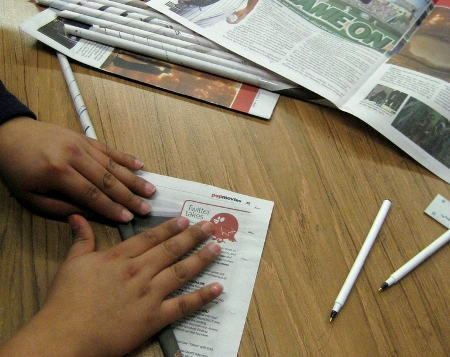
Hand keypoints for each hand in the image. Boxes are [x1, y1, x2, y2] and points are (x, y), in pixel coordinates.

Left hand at [0, 118, 155, 221]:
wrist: (9, 134)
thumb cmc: (18, 170)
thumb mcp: (32, 197)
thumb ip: (64, 207)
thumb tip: (93, 214)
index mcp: (57, 172)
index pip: (91, 195)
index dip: (111, 208)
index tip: (128, 218)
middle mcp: (73, 155)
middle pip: (107, 180)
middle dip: (129, 196)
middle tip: (147, 208)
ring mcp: (81, 143)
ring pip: (112, 165)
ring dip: (133, 179)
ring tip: (150, 190)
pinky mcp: (84, 137)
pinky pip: (109, 149)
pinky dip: (125, 158)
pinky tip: (140, 165)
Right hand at [0, 215, 222, 356]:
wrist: (66, 335)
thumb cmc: (66, 300)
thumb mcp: (72, 263)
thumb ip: (81, 239)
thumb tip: (76, 216)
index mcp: (120, 257)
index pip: (150, 238)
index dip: (170, 227)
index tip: (186, 219)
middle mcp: (139, 271)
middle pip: (171, 250)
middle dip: (193, 236)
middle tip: (210, 227)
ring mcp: (149, 294)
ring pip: (181, 272)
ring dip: (201, 259)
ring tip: (217, 248)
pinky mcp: (154, 317)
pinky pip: (183, 305)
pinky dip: (202, 297)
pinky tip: (217, 288)